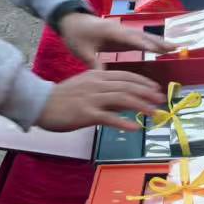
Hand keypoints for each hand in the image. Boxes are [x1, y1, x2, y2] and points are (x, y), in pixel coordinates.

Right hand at [37, 70, 166, 131]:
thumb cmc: (63, 97)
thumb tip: (127, 99)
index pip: (126, 76)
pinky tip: (135, 128)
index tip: (156, 89)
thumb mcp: (86, 87)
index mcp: (97, 75)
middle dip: (147, 93)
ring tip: (154, 112)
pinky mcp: (86, 113)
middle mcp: (97, 84)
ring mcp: (92, 98)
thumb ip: (106, 92)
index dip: (143, 82)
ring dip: (141, 105)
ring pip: (122, 99)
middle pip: (127, 86)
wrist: (42, 103)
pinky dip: (124, 122)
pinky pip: (109, 118)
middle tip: (161, 99)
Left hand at [57, 11, 174, 67]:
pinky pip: (139, 39)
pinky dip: (151, 43)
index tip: (157, 50)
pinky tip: (160, 49)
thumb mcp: (82, 51)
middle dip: (158, 41)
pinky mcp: (122, 35)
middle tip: (175, 47)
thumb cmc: (76, 35)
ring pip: (143, 36)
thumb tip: (105, 78)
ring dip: (158, 41)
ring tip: (174, 48)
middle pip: (142, 35)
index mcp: (110, 32)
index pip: (130, 38)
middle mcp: (120, 29)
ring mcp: (122, 31)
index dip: (143, 44)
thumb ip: (94, 63)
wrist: (71, 20)